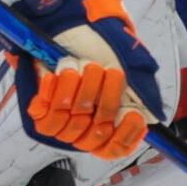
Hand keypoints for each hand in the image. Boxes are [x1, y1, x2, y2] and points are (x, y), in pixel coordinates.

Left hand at [9, 0, 162, 158]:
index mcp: (106, 129)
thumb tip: (147, 114)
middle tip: (108, 72)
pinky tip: (61, 74)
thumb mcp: (126, 68)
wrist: (64, 36)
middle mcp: (83, 132)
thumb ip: (137, 91)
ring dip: (82, 89)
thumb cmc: (99, 54)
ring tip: (86, 66)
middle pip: (96, 132)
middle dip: (105, 99)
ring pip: (72, 120)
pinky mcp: (39, 115)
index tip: (132, 113)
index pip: (115, 149)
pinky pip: (46, 114)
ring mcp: (61, 126)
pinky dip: (55, 91)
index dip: (125, 136)